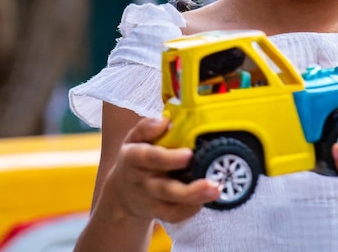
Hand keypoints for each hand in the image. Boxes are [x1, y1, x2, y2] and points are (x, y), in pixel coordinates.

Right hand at [101, 116, 220, 223]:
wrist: (121, 191)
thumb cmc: (135, 155)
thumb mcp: (134, 138)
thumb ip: (146, 127)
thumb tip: (164, 121)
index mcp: (135, 158)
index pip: (151, 158)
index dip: (170, 158)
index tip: (189, 154)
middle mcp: (142, 182)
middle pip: (165, 190)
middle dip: (189, 190)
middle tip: (212, 184)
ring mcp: (150, 200)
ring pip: (172, 207)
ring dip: (195, 200)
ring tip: (216, 191)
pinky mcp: (158, 212)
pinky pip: (175, 216)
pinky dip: (191, 210)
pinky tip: (206, 199)